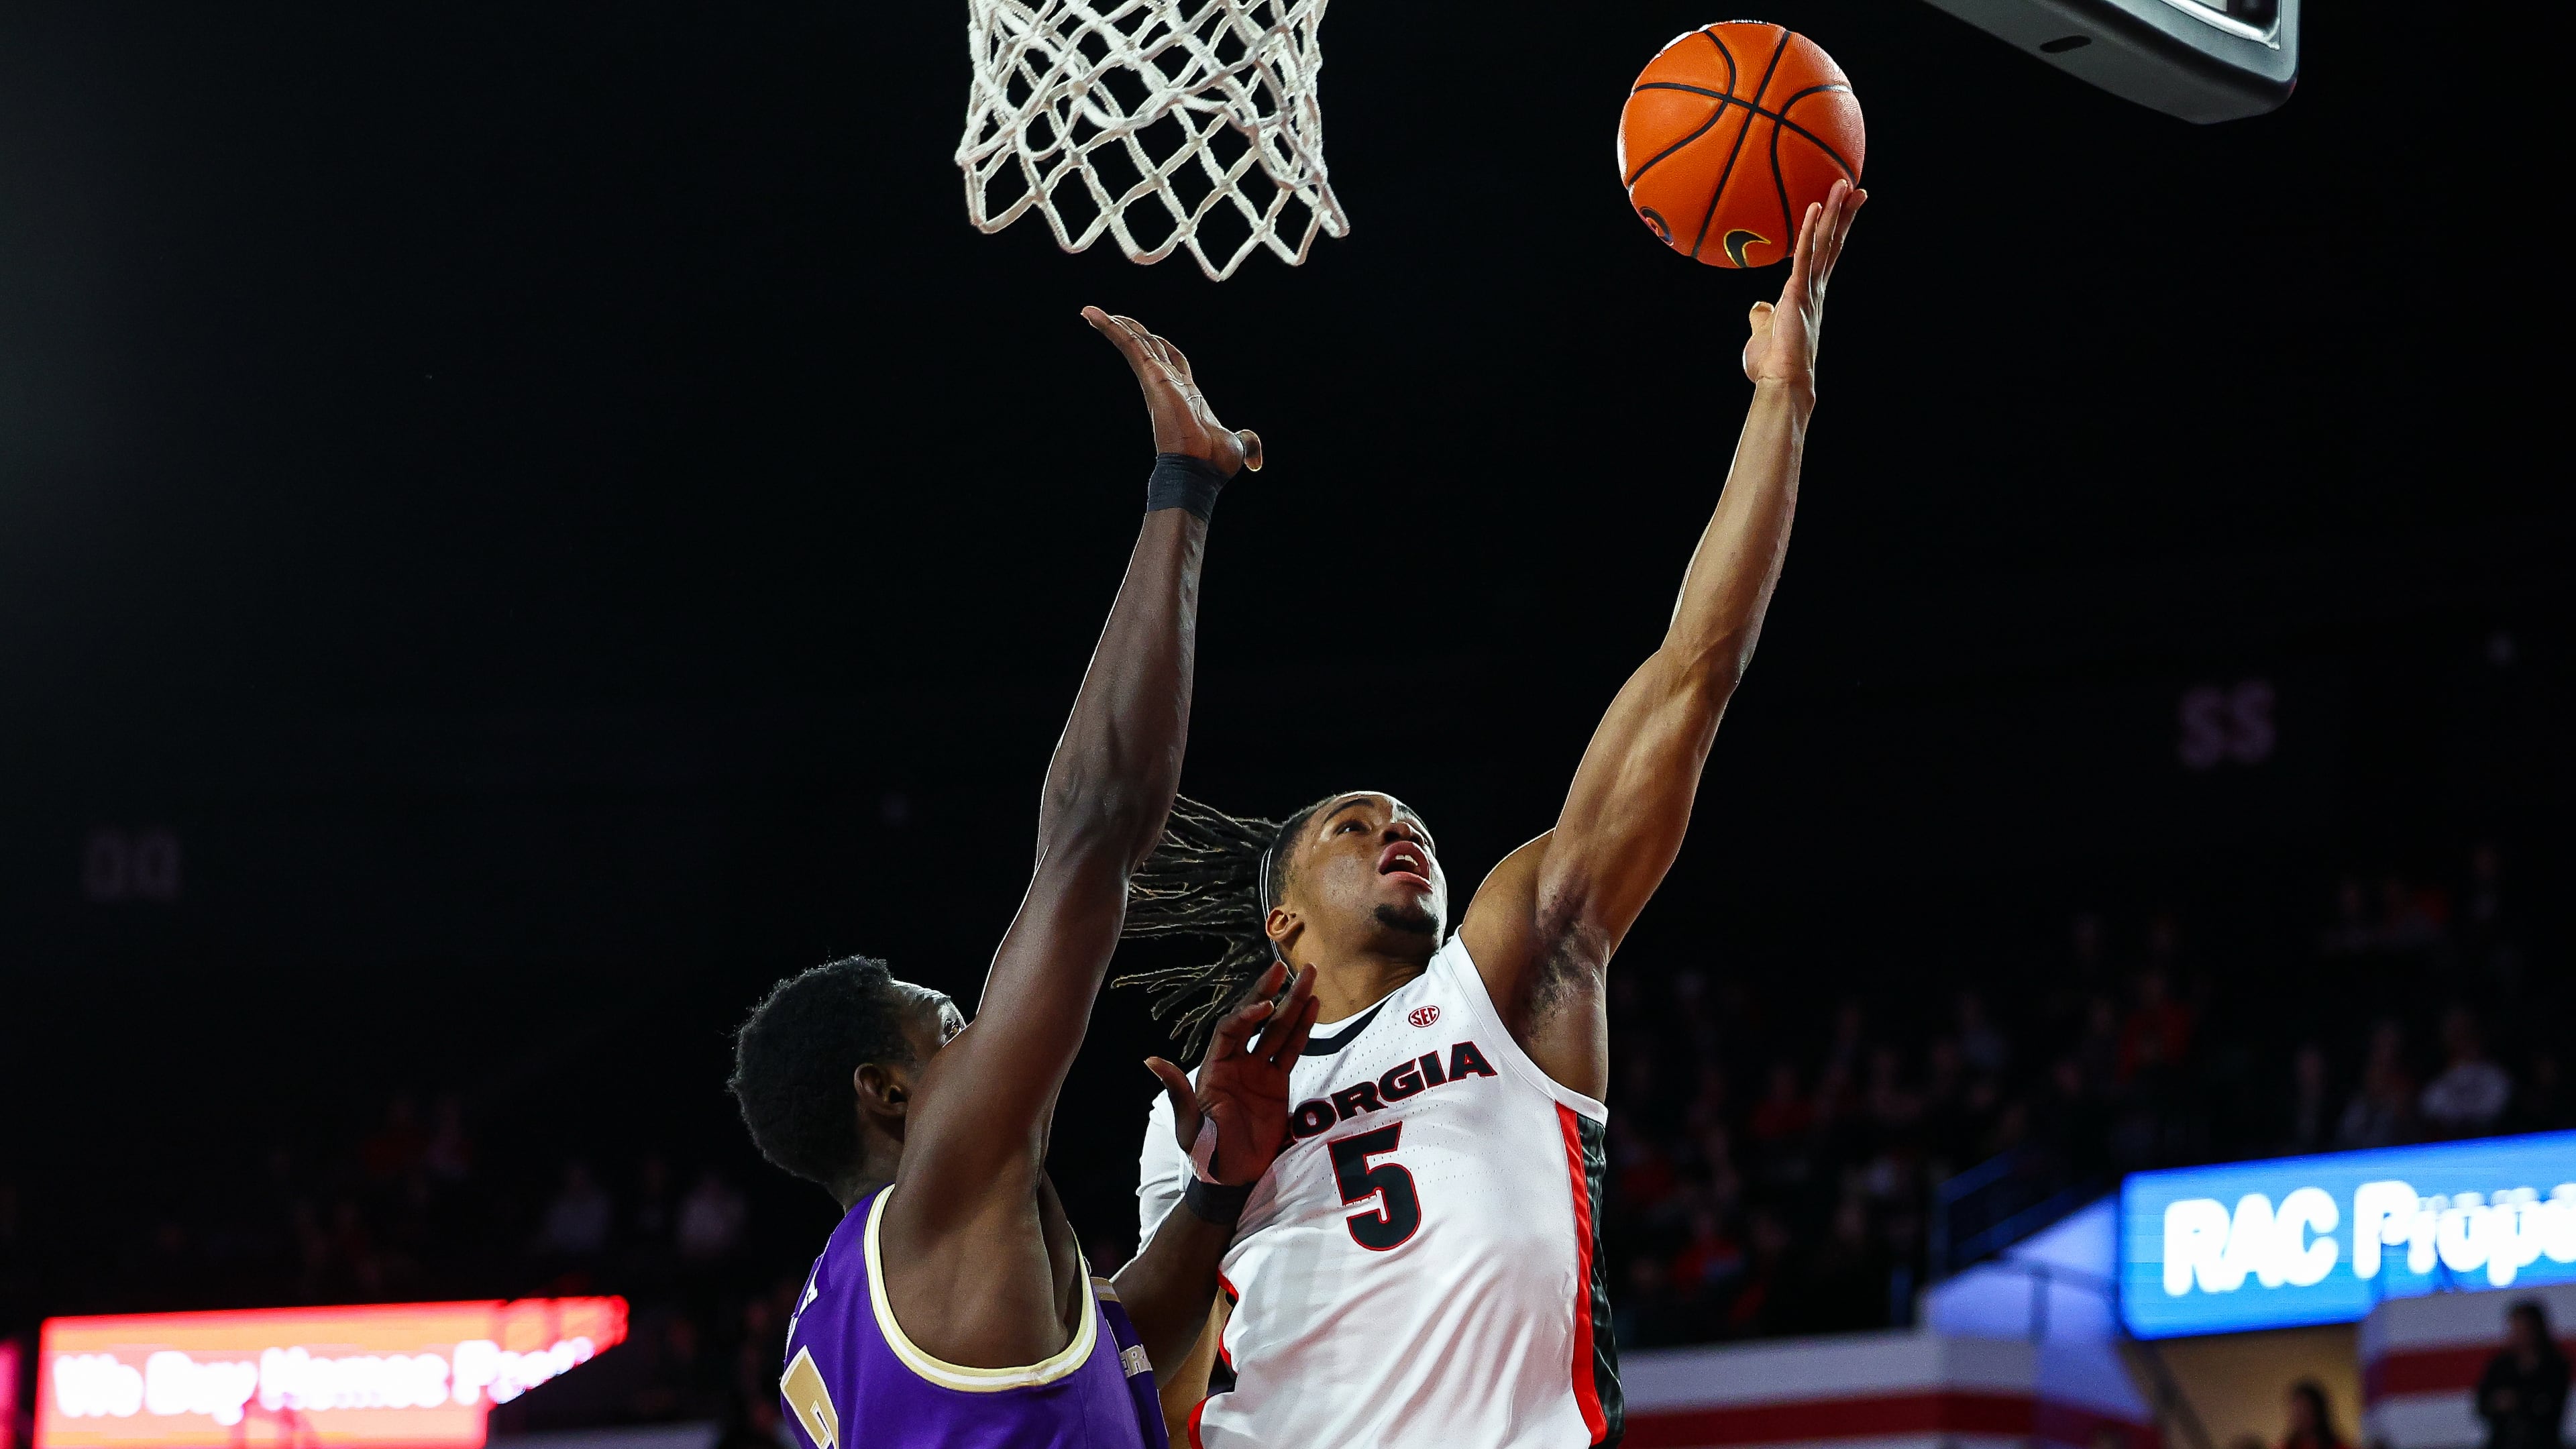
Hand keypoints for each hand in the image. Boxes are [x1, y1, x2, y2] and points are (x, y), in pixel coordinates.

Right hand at [1085, 307, 1262, 475]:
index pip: (1171, 361)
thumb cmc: (1214, 461)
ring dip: (1114, 326)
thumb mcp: (1238, 445)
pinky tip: (1092, 315)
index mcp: (1186, 394)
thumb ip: (1249, 443)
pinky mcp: (1150, 376)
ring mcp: (1157, 379)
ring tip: (1092, 312)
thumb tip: (1256, 461)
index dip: (1162, 347)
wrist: (1201, 467)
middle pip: (1150, 348)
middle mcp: (1168, 384)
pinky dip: (1111, 329)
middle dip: (1134, 331)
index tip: (1152, 336)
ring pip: (1135, 343)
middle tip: (1117, 318)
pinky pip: (1128, 345)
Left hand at [1146, 962, 1317, 1185]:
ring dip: (1293, 1004)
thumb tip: (1151, 1060)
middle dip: (1270, 993)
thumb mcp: (1188, 1125)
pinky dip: (1303, 1029)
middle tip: (1285, 967)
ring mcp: (1258, 1071)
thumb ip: (1177, 1092)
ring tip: (1310, 976)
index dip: (1247, 1016)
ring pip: (1278, 1030)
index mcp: (1214, 1067)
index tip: (1266, 1005)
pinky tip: (1314, 1006)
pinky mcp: (1277, 1083)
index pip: (1231, 1031)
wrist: (1230, 1177)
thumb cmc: (1204, 1152)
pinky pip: (1291, 1050)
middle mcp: (1236, 1062)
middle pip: (1256, 1020)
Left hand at [1742, 178, 1865, 398]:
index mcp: (1808, 295)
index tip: (1844, 210)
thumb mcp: (1763, 334)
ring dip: (1832, 212)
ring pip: (1823, 243)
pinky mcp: (1797, 293)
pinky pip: (1802, 256)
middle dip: (1843, 214)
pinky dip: (1807, 231)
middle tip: (1854, 188)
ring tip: (1842, 184)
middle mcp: (1814, 289)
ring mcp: (1808, 289)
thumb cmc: (1773, 366)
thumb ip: (1763, 317)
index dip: (1834, 231)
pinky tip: (1813, 207)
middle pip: (1831, 243)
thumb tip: (1759, 306)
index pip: (1824, 255)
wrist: (1781, 384)